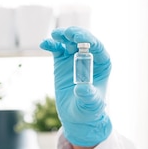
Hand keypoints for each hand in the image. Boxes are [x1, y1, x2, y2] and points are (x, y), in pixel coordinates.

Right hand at [39, 26, 111, 146]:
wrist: (77, 115)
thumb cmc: (89, 108)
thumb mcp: (90, 103)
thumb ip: (88, 95)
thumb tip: (82, 88)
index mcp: (102, 64)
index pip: (98, 48)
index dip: (90, 40)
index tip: (79, 39)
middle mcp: (90, 57)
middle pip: (84, 40)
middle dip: (76, 34)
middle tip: (67, 34)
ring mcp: (75, 57)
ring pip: (69, 41)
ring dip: (63, 35)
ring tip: (55, 35)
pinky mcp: (62, 61)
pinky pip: (56, 48)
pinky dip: (51, 44)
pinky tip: (44, 43)